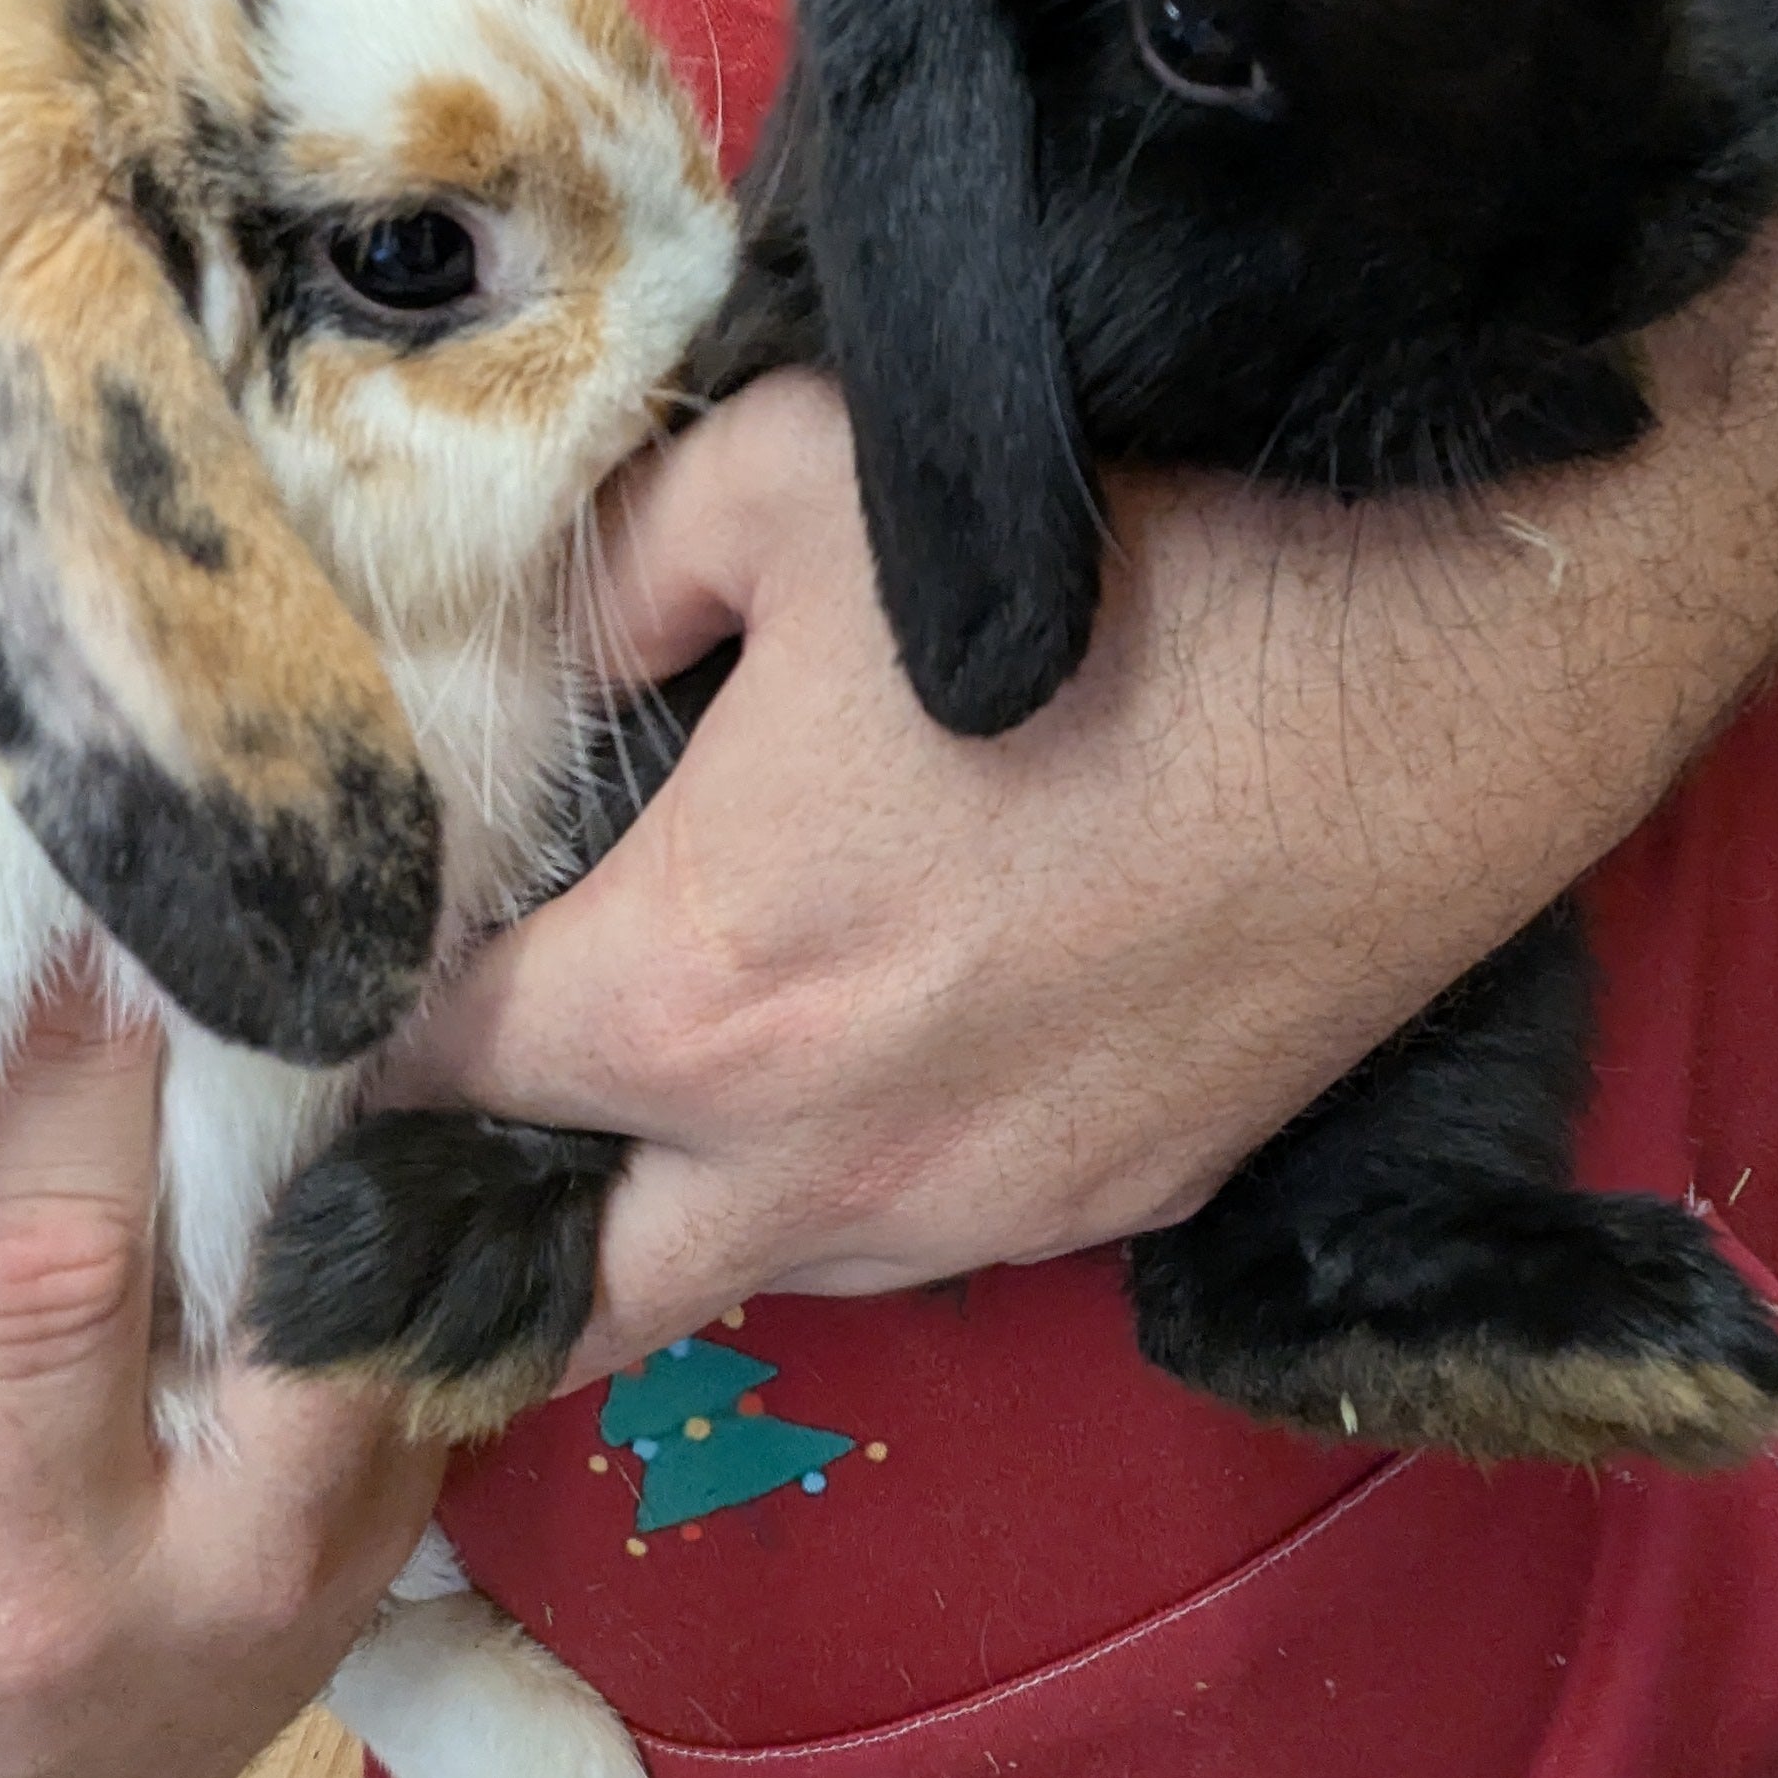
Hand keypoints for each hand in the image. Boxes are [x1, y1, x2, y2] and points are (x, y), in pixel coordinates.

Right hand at [0, 965, 446, 1777]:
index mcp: (2, 1587)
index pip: (45, 1281)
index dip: (54, 1093)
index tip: (53, 933)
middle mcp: (199, 1577)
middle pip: (268, 1277)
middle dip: (238, 1081)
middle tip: (215, 907)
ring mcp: (328, 1560)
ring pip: (387, 1306)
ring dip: (345, 1141)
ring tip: (297, 981)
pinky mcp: (398, 1531)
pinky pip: (415, 1339)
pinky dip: (379, 1217)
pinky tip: (335, 1093)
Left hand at [403, 370, 1589, 1382]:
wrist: (1434, 668)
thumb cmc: (1100, 561)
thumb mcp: (785, 476)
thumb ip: (608, 572)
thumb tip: (536, 643)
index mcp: (690, 991)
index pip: (434, 1075)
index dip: (361, 1035)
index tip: (343, 995)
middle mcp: (813, 1158)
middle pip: (556, 1301)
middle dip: (474, 1247)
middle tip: (447, 1152)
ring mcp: (979, 1213)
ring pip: (753, 1272)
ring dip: (680, 1204)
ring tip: (673, 1082)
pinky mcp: (1117, 1208)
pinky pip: (927, 1234)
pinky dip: (861, 1175)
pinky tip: (892, 1044)